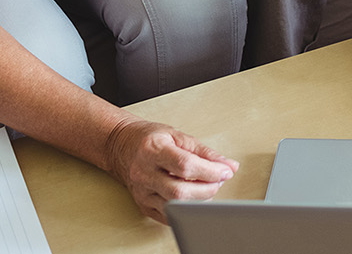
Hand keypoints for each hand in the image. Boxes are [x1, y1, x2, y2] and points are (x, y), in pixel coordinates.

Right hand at [102, 118, 239, 223]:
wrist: (122, 146)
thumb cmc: (149, 139)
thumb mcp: (178, 136)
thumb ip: (204, 151)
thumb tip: (229, 165)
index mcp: (153, 150)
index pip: (185, 165)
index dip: (210, 171)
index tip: (225, 171)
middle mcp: (143, 172)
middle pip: (179, 191)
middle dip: (207, 189)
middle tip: (218, 180)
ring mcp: (141, 191)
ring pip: (175, 206)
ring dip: (199, 200)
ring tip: (207, 187)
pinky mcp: (142, 205)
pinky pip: (168, 216)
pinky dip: (187, 210)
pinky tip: (194, 198)